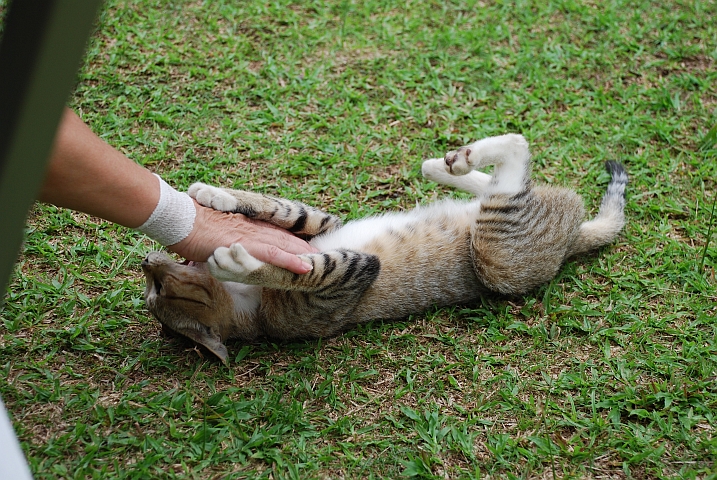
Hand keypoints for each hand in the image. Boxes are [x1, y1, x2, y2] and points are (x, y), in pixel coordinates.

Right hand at [167, 201, 317, 273]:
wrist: (176, 217)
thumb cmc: (185, 226)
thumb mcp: (207, 237)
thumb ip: (216, 245)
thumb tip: (211, 255)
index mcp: (246, 225)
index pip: (275, 234)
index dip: (291, 244)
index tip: (305, 251)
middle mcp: (253, 227)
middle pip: (286, 238)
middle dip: (304, 249)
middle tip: (322, 258)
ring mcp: (251, 234)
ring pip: (286, 246)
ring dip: (304, 256)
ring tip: (322, 265)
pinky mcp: (246, 242)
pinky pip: (273, 254)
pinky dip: (290, 261)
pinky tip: (306, 268)